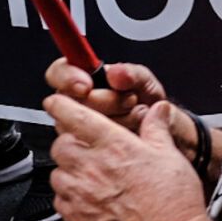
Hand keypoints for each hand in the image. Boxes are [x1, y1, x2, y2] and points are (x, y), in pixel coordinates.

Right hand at [45, 58, 166, 139]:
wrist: (164, 137)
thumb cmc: (154, 110)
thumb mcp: (149, 86)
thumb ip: (133, 74)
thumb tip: (114, 72)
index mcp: (89, 81)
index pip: (58, 72)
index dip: (67, 77)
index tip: (85, 86)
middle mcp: (79, 104)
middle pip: (68, 101)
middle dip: (104, 101)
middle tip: (128, 100)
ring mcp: (78, 127)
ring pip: (77, 125)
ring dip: (114, 120)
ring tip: (133, 115)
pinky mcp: (84, 148)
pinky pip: (86, 145)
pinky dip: (114, 139)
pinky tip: (129, 133)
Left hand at [46, 97, 216, 220]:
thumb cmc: (172, 199)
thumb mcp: (170, 154)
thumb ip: (157, 128)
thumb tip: (157, 110)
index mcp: (115, 146)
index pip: (76, 117)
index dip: (61, 104)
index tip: (56, 100)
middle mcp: (92, 168)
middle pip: (60, 144)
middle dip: (68, 138)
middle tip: (84, 141)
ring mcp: (81, 194)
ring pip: (56, 172)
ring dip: (67, 167)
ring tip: (88, 170)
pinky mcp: (77, 216)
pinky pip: (60, 199)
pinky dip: (68, 192)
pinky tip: (87, 192)